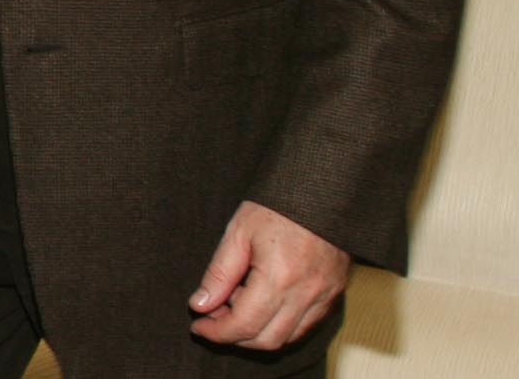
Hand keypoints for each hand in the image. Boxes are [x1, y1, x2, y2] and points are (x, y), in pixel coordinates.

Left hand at [188, 200, 349, 350]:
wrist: (321, 191)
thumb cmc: (277, 206)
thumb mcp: (238, 232)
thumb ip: (218, 274)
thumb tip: (200, 305)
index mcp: (280, 277)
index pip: (244, 325)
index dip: (217, 332)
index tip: (198, 326)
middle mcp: (307, 294)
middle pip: (267, 340)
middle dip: (235, 337)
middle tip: (212, 317)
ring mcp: (325, 297)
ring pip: (288, 338)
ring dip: (257, 333)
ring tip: (235, 304)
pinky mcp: (334, 294)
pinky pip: (305, 325)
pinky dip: (280, 325)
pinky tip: (261, 302)